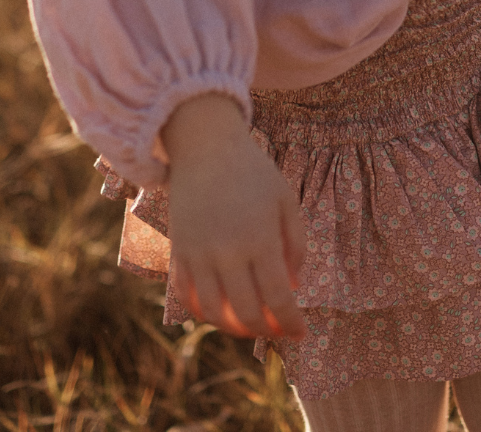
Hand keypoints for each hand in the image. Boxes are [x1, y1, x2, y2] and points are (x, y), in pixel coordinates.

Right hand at [161, 92, 308, 340]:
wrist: (204, 147)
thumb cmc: (253, 171)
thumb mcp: (286, 200)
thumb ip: (295, 244)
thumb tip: (293, 285)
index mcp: (260, 239)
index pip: (278, 298)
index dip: (290, 323)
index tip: (301, 334)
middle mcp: (227, 253)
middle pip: (246, 312)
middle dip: (266, 330)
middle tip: (278, 330)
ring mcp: (198, 255)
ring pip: (213, 312)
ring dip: (234, 327)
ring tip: (250, 324)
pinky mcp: (178, 252)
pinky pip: (186, 296)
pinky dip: (204, 312)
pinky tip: (221, 311)